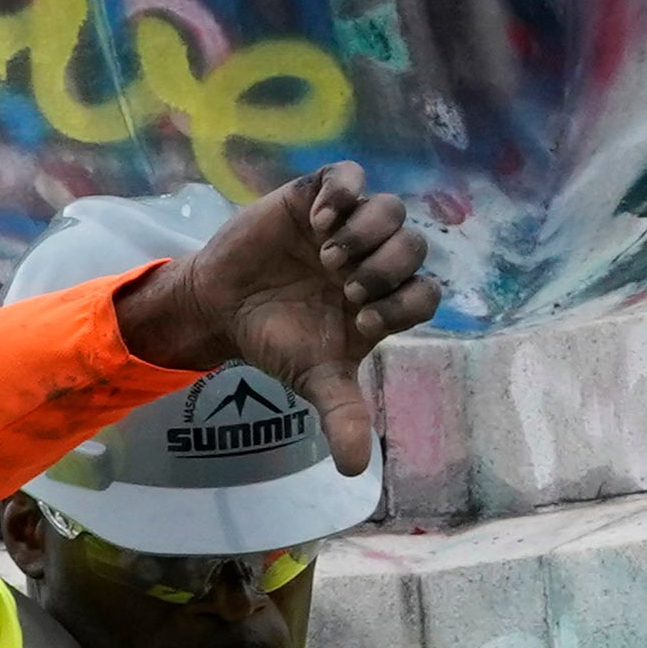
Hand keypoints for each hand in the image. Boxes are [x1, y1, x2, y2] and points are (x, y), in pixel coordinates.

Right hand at [111, 164, 438, 470]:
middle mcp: (374, 262)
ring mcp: (348, 228)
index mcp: (383, 302)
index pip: (425, 295)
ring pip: (390, 211)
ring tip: (327, 254)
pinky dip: (343, 192)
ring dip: (365, 232)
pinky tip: (318, 219)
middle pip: (415, 248)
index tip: (361, 319)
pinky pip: (350, 177)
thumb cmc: (277, 340)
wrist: (221, 307)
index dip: (403, 303)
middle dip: (384, 266)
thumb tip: (352, 470)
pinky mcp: (315, 198)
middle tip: (341, 283)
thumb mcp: (311, 379)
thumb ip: (341, 415)